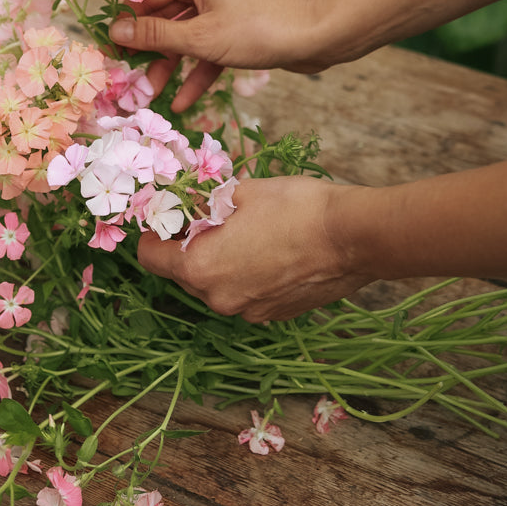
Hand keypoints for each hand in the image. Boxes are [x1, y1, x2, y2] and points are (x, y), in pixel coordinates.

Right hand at [109, 0, 330, 110]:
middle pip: (165, 17)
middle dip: (149, 53)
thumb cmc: (257, 30)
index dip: (127, 25)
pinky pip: (209, 46)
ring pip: (187, 36)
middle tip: (127, 82)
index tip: (107, 51)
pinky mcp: (238, 25)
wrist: (316, 37)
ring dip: (172, 66)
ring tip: (151, 98)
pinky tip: (183, 102)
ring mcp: (223, 4)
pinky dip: (198, 70)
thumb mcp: (199, 38)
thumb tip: (116, 31)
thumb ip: (156, 36)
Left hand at [136, 176, 374, 321]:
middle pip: (184, 273)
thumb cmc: (296, 207)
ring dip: (220, 260)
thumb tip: (189, 201)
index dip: (154, 233)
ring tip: (244, 230)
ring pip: (217, 285)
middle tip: (208, 215)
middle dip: (189, 245)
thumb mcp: (242, 191)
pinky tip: (270, 248)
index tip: (166, 216)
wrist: (354, 236)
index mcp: (202, 268)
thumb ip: (206, 201)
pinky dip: (247, 273)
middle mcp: (220, 299)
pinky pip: (246, 293)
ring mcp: (250, 311)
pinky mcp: (276, 314)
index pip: (151, 258)